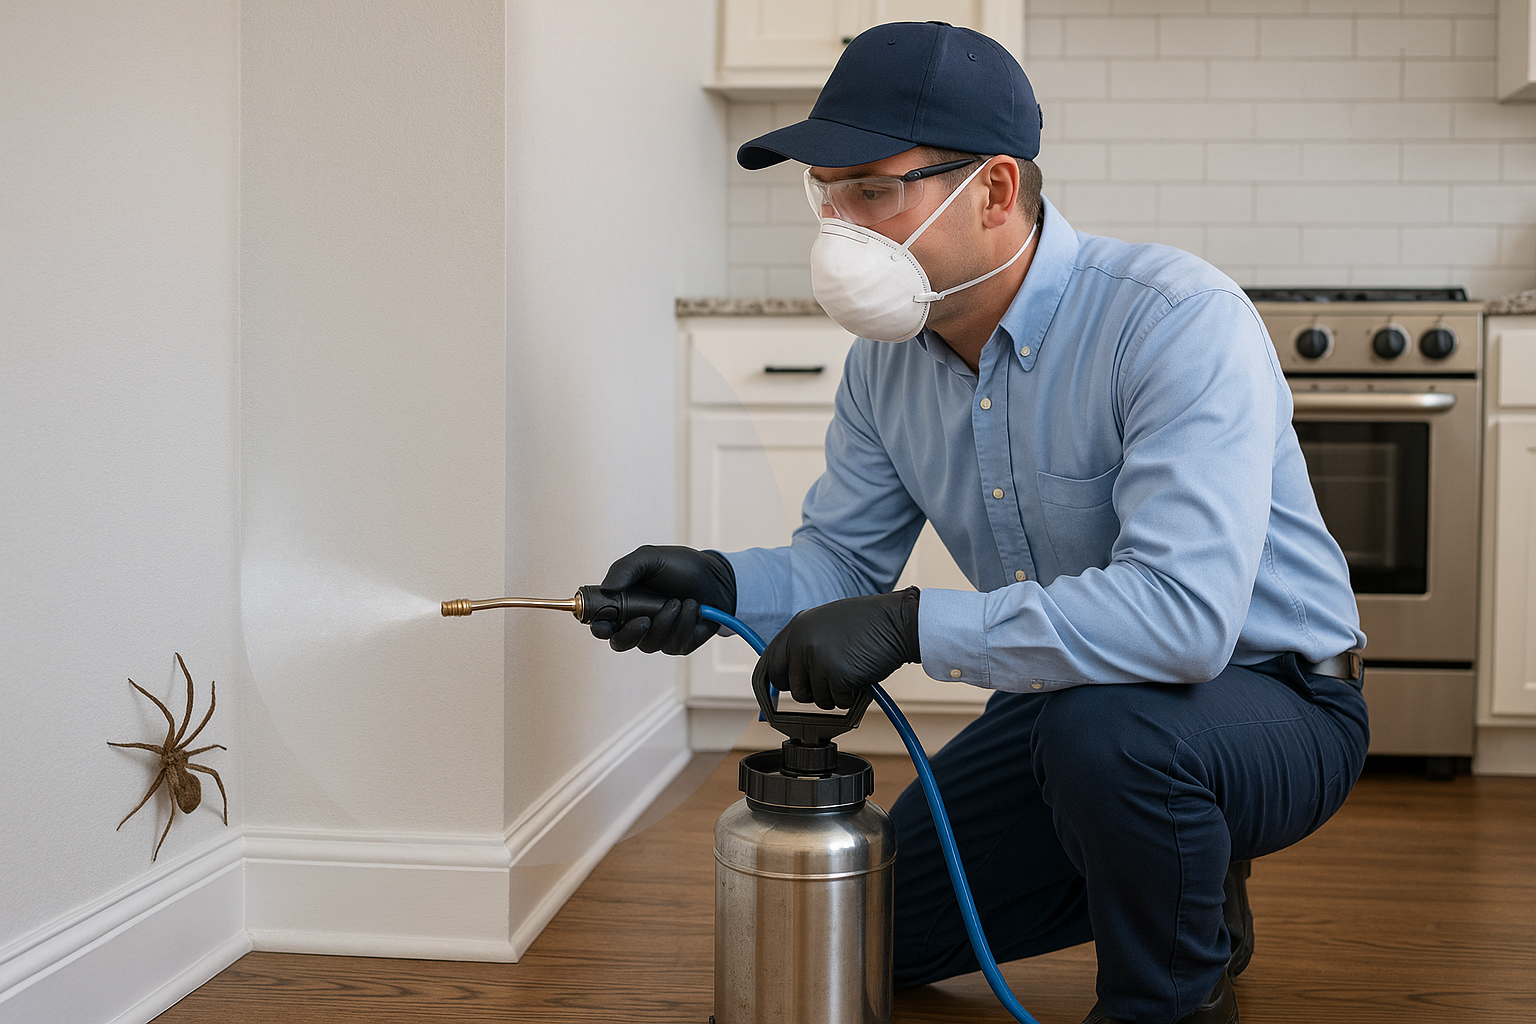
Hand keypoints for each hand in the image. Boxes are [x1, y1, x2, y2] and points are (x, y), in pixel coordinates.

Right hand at [590, 545, 736, 654]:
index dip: (599, 627)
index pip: (602, 623)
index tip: (604, 624)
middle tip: (645, 619)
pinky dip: (684, 623)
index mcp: (625, 604)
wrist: (716, 576)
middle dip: (631, 634)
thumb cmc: (682, 567)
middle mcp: (638, 623)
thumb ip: (625, 568)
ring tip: (678, 600)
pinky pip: (674, 644)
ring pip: (649, 643)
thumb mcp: (651, 558)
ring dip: (666, 620)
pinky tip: (692, 607)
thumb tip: (607, 587)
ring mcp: (658, 636)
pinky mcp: (678, 644)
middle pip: (620, 643)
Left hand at [754, 588, 920, 709]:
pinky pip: (838, 702)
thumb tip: (790, 673)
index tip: (783, 692)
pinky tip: (862, 674)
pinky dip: (852, 696)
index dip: (778, 682)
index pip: (771, 664)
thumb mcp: (826, 623)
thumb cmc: (868, 623)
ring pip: (817, 699)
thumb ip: (806, 643)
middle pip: (793, 688)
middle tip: (831, 681)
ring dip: (835, 693)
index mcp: (796, 628)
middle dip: (811, 692)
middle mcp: (802, 642)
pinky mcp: (836, 675)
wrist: (897, 621)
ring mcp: (818, 659)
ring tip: (852, 669)